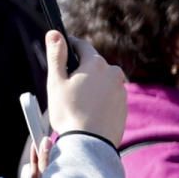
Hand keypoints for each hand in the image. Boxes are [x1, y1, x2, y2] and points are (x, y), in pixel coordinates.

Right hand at [41, 28, 126, 143]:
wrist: (90, 145)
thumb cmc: (69, 113)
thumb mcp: (56, 82)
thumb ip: (56, 55)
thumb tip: (54, 32)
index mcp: (95, 63)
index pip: (82, 45)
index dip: (70, 44)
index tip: (63, 46)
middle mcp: (113, 73)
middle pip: (94, 64)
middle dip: (81, 69)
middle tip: (67, 84)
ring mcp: (121, 90)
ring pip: (103, 81)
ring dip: (92, 85)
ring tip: (78, 102)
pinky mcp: (124, 107)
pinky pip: (109, 97)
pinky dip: (100, 100)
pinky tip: (89, 111)